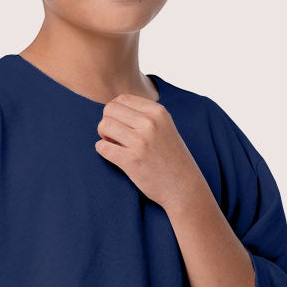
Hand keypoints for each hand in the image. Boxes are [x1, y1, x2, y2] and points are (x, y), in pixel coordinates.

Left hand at [94, 93, 205, 211]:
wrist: (184, 187)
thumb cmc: (171, 158)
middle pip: (110, 110)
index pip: (122, 99)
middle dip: (107, 122)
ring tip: (114, 145)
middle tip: (114, 136)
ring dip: (104, 136)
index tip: (121, 125)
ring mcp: (140, 142)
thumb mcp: (165, 127)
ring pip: (104, 126)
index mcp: (158, 112)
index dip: (115, 112)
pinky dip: (102, 150)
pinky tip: (113, 155)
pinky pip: (102, 147)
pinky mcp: (131, 161)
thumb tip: (112, 108)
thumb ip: (144, 115)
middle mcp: (149, 123)